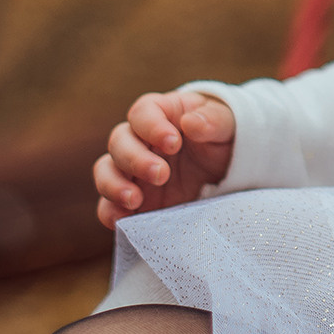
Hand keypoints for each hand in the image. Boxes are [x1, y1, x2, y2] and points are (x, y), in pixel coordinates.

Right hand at [93, 89, 234, 229]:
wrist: (227, 168)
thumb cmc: (223, 135)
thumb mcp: (227, 124)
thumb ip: (213, 120)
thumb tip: (191, 123)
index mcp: (161, 113)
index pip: (142, 112)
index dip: (152, 126)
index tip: (173, 143)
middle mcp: (139, 139)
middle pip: (119, 141)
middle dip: (135, 159)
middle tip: (162, 174)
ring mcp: (133, 171)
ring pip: (106, 171)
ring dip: (114, 185)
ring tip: (134, 200)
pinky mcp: (133, 200)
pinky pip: (109, 205)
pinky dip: (110, 212)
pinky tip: (122, 220)